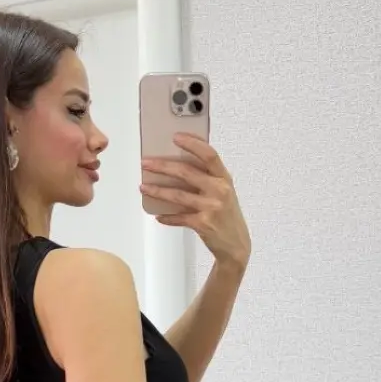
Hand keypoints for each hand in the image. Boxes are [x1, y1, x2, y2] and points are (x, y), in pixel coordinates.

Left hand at [141, 135, 251, 271]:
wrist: (236, 244)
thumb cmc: (226, 215)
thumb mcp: (223, 191)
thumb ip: (207, 177)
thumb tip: (177, 165)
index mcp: (224, 178)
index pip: (209, 155)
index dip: (192, 143)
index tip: (175, 137)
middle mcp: (219, 190)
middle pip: (187, 172)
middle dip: (163, 166)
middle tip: (146, 163)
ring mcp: (211, 207)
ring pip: (178, 195)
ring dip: (157, 191)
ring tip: (143, 187)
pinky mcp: (203, 224)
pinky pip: (179, 217)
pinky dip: (167, 217)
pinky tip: (158, 215)